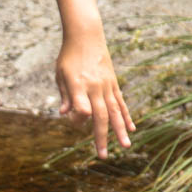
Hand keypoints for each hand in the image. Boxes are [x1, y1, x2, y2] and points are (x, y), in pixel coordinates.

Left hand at [56, 33, 134, 157]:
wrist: (86, 35)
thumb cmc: (69, 56)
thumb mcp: (60, 74)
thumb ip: (65, 95)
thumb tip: (65, 114)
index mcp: (78, 85)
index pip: (81, 108)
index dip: (78, 119)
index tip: (74, 122)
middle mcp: (94, 87)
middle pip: (100, 116)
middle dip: (101, 137)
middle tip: (102, 156)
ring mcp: (106, 85)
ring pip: (114, 112)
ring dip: (120, 130)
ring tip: (126, 146)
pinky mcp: (113, 83)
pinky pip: (120, 103)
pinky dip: (126, 116)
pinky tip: (131, 129)